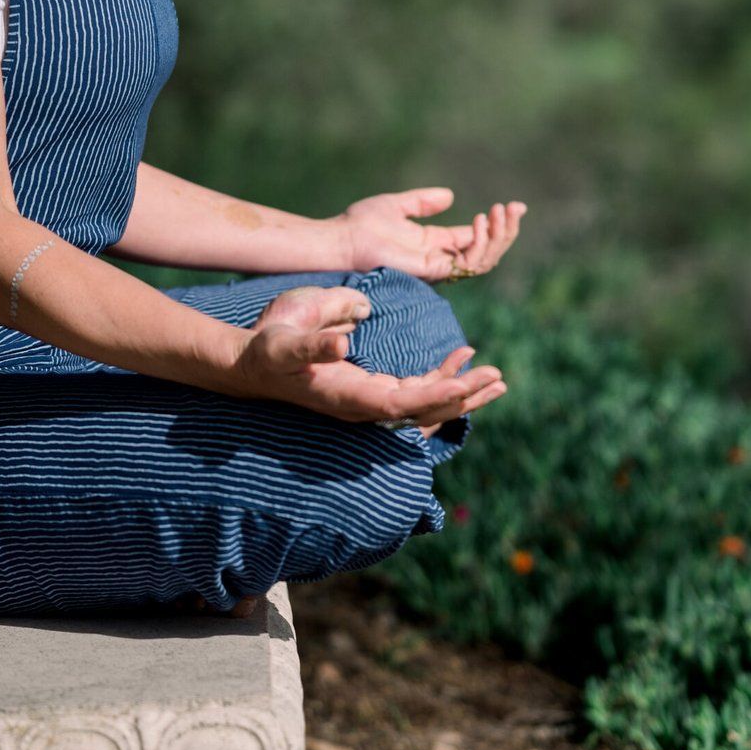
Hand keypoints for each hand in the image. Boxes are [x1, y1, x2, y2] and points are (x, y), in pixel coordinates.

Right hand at [233, 282, 506, 427]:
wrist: (252, 365)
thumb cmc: (268, 348)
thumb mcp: (286, 341)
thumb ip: (314, 343)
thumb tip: (342, 340)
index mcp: (347, 396)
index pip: (398, 403)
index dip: (432, 395)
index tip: (464, 385)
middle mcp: (363, 406)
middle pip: (422, 408)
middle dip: (462, 394)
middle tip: (498, 377)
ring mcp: (370, 401)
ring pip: (425, 402)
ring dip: (461, 389)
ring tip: (496, 377)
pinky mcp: (372, 390)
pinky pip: (416, 389)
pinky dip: (442, 375)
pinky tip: (462, 357)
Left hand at [332, 188, 526, 281]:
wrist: (343, 238)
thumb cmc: (363, 223)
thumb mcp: (399, 205)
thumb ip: (424, 202)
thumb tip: (450, 196)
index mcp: (435, 242)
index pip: (476, 238)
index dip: (499, 224)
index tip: (516, 205)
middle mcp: (440, 257)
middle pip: (487, 250)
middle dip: (506, 231)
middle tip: (515, 208)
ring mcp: (437, 266)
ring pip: (484, 260)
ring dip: (499, 237)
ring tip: (499, 212)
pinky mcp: (432, 270)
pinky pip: (467, 264)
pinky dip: (480, 245)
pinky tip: (481, 222)